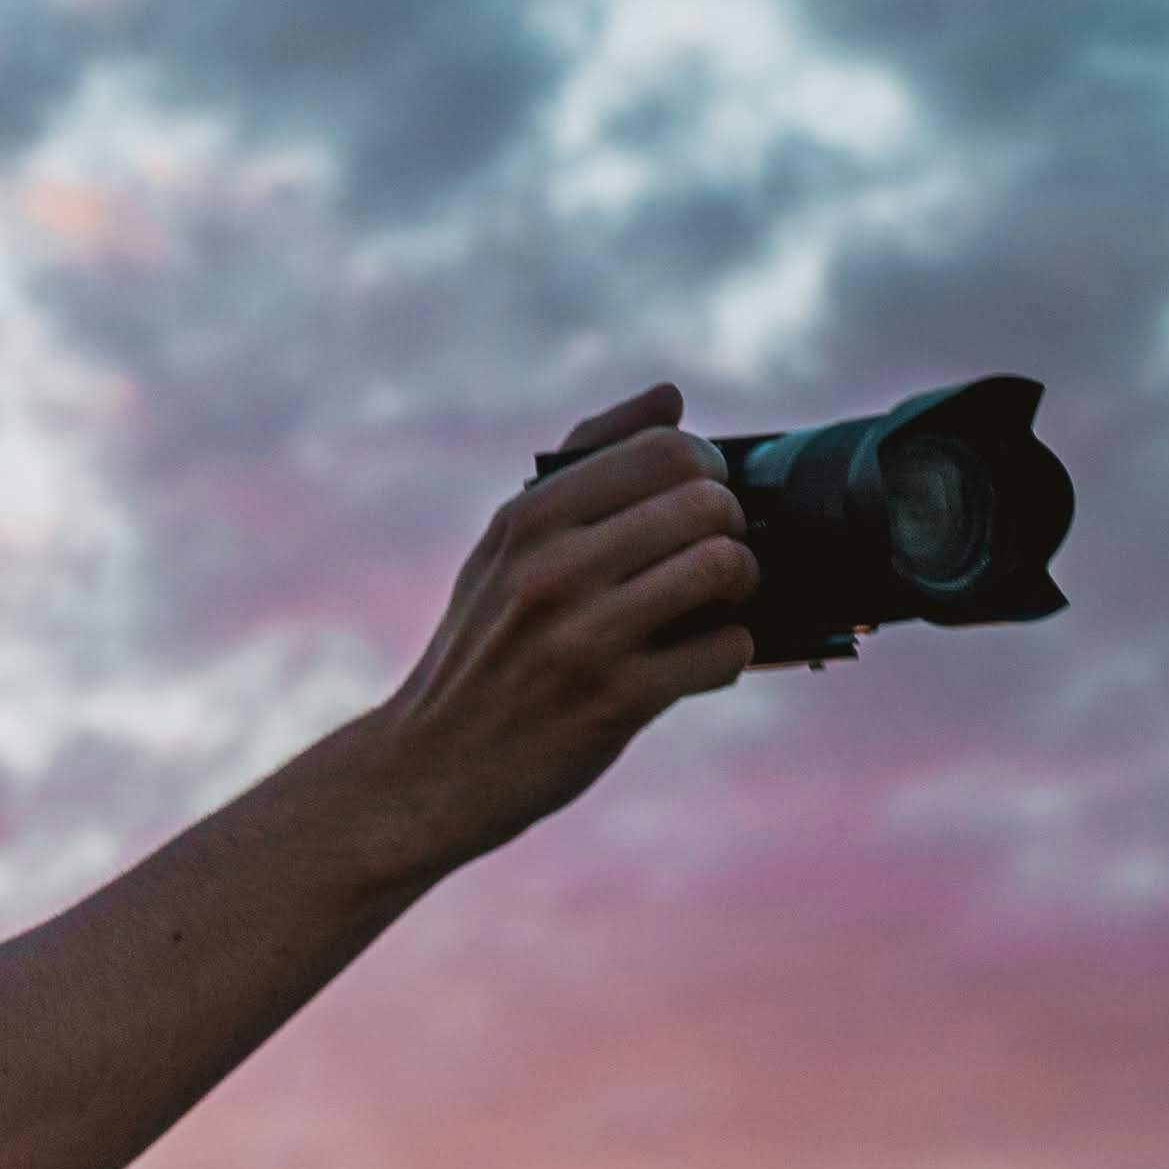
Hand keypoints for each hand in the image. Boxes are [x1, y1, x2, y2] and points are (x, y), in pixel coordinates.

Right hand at [357, 381, 758, 868]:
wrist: (426, 771)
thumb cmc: (480, 650)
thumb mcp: (504, 547)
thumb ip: (582, 466)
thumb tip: (669, 397)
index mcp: (528, 520)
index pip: (665, 448)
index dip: (707, 469)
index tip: (697, 502)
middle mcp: (552, 569)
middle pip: (706, 502)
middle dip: (730, 528)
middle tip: (711, 561)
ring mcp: (583, 635)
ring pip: (724, 567)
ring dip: (741, 587)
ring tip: (713, 607)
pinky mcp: (614, 700)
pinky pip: (724, 649)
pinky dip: (726, 655)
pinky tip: (692, 665)